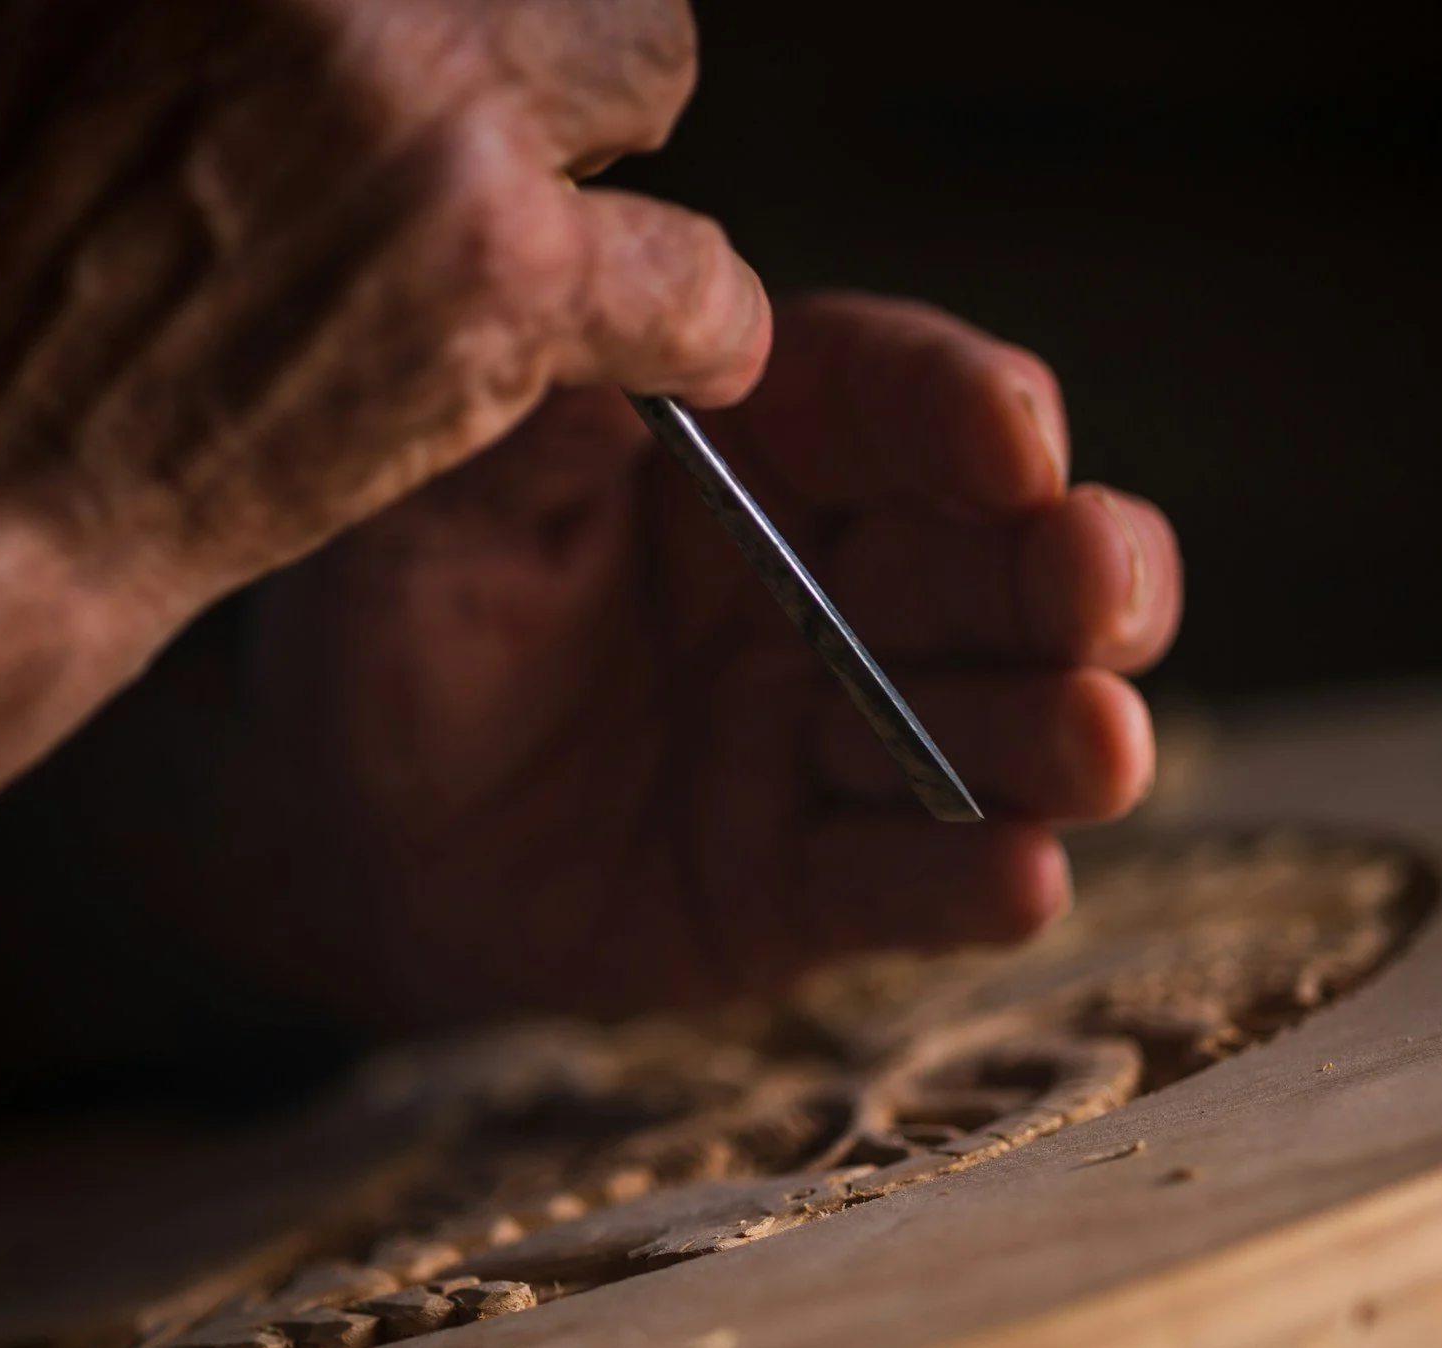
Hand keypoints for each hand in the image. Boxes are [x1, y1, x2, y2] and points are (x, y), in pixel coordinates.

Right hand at [0, 0, 767, 624]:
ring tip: (529, 214)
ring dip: (599, 133)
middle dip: (523, 23)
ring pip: (650, 52)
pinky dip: (696, 320)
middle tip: (463, 110)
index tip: (427, 24)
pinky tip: (668, 341)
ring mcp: (423, 98)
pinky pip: (700, 272)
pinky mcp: (492, 275)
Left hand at [0, 295, 1180, 1072]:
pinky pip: (900, 884)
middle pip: (991, 559)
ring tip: (1097, 744)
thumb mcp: (426, 524)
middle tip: (1095, 582)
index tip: (1010, 437)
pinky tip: (1020, 875)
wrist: (345, 837)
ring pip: (984, 722)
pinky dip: (967, 882)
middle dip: (1068, 567)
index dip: (964, 413)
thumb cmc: (396, 632)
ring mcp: (831, 738)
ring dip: (1053, 727)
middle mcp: (829, 585)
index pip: (889, 401)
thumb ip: (519, 448)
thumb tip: (603, 367)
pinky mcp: (808, 886)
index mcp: (758, 454)